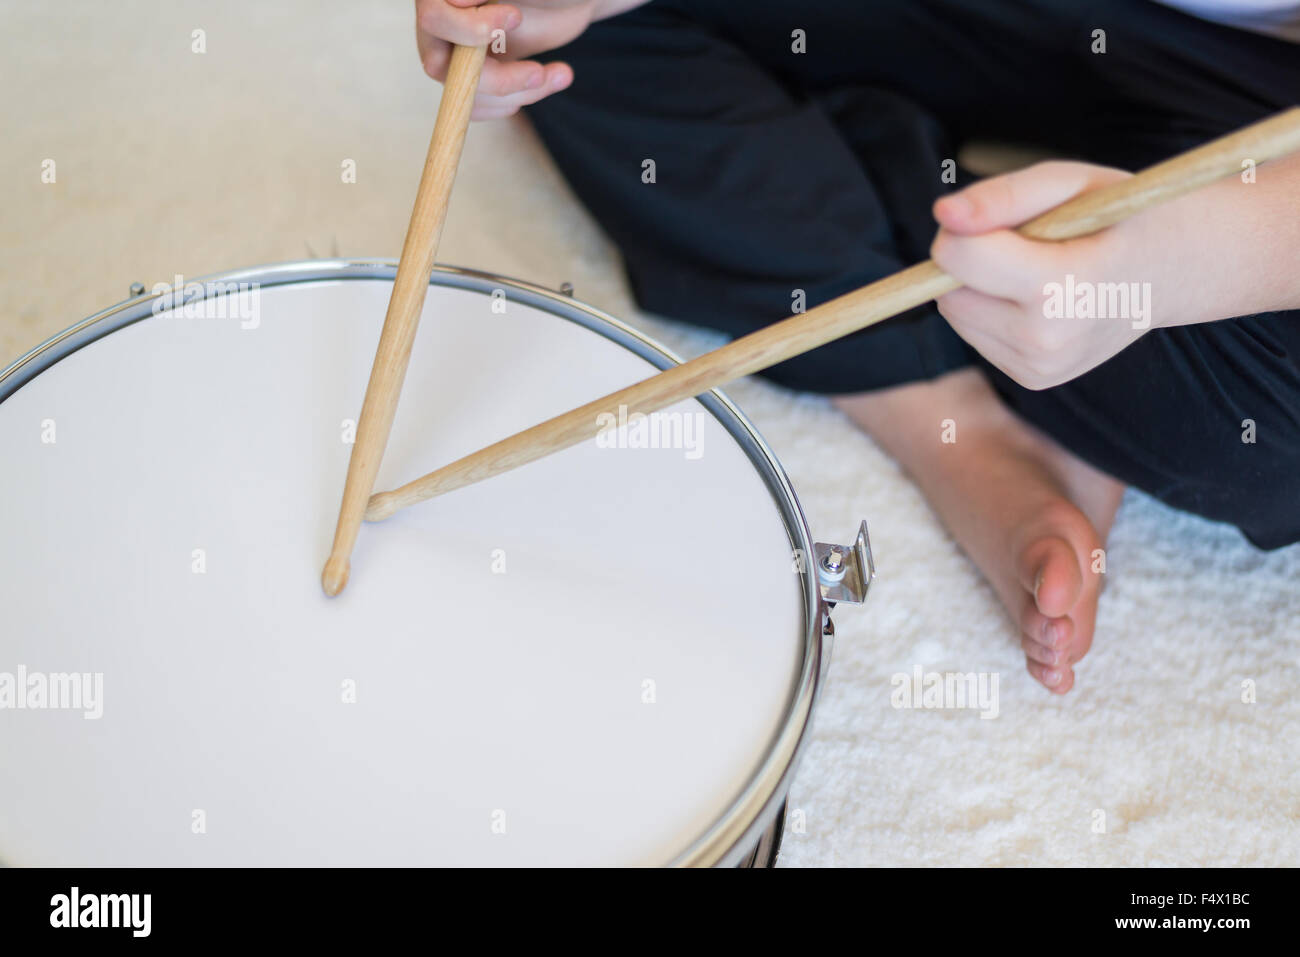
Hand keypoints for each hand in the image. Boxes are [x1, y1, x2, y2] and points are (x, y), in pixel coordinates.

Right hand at [414, 0, 642, 118]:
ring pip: (465, 94)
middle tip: (538, 74)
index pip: (434, 19)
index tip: (516, 18)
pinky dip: (518, 100)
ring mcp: (458, 52)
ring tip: (560, 74)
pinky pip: (480, 106)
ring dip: (516, 93)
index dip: (470, 30)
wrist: (570, 1)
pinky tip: (550, 80)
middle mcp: (445, 23)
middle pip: (442, 69)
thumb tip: (455, 0)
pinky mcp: (478, 74)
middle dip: (496, 80)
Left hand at [930, 161, 1172, 389]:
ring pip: (957, 315)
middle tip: (1026, 242)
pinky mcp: (1033, 379)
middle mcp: (1047, 340)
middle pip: (950, 292)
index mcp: (1061, 290)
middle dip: (970, 260)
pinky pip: (977, 335)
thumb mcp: (1069, 184)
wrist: (1176, 271)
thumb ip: (1003, 196)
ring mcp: (1040, 368)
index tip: (995, 218)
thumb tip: (943, 215)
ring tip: (1038, 269)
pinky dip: (993, 310)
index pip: (961, 259)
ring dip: (979, 286)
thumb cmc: (1119, 216)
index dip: (962, 230)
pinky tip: (1040, 298)